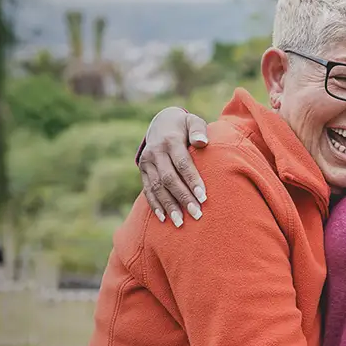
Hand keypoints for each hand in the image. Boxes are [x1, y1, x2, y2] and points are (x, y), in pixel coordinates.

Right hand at [136, 107, 209, 226]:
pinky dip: (155, 205)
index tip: (203, 197)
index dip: (192, 180)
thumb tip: (203, 142)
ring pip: (156, 187)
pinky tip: (164, 219)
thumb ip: (198, 130)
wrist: (161, 123)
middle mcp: (156, 152)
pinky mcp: (142, 170)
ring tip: (181, 223)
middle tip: (196, 214)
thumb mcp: (193, 121)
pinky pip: (147, 190)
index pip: (182, 163)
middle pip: (169, 178)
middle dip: (182, 198)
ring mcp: (147, 162)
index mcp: (170, 140)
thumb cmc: (185, 127)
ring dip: (169, 206)